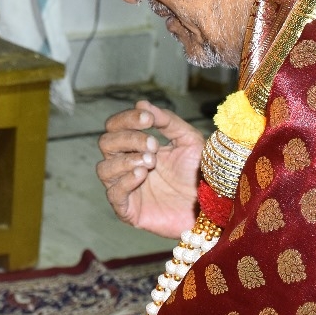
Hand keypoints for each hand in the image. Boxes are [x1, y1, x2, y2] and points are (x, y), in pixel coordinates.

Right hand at [96, 100, 202, 237]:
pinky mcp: (129, 211)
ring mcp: (126, 188)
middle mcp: (127, 165)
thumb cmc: (200, 174)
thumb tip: (142, 103)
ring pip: (104, 168)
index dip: (127, 119)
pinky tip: (142, 175)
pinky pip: (113, 194)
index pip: (116, 126)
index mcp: (137, 146)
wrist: (212, 208)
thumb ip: (167, 121)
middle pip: (105, 143)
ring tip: (150, 162)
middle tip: (153, 144)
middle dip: (128, 139)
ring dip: (125, 161)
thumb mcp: (189, 141)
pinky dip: (125, 181)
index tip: (148, 119)